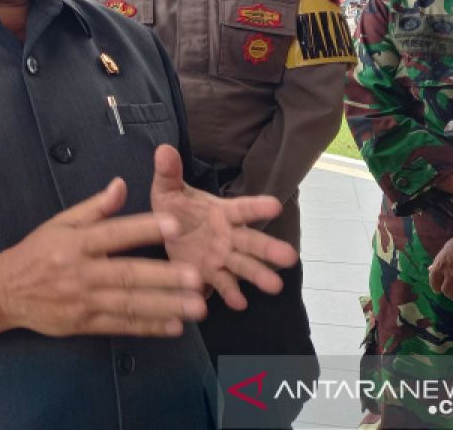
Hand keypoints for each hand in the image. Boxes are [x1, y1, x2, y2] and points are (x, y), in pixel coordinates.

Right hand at [0, 177, 206, 337]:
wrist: (5, 291)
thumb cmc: (37, 252)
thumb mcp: (60, 222)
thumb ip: (94, 207)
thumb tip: (121, 184)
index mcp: (75, 242)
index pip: (114, 233)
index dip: (144, 229)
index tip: (175, 225)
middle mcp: (80, 272)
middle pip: (127, 274)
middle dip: (164, 278)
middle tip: (195, 277)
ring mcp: (82, 301)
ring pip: (128, 304)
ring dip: (164, 306)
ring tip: (195, 307)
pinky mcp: (83, 324)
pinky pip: (120, 326)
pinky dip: (148, 327)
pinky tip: (173, 326)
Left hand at [149, 144, 298, 310]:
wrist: (164, 234)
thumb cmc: (174, 208)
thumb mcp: (167, 190)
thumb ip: (168, 173)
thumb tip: (163, 149)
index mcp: (221, 212)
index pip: (243, 208)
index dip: (258, 206)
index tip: (276, 205)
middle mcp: (228, 236)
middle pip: (252, 242)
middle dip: (269, 249)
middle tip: (289, 257)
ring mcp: (221, 258)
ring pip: (243, 266)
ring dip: (258, 275)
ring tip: (274, 286)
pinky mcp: (210, 275)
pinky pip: (222, 285)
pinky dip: (230, 293)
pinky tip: (239, 303)